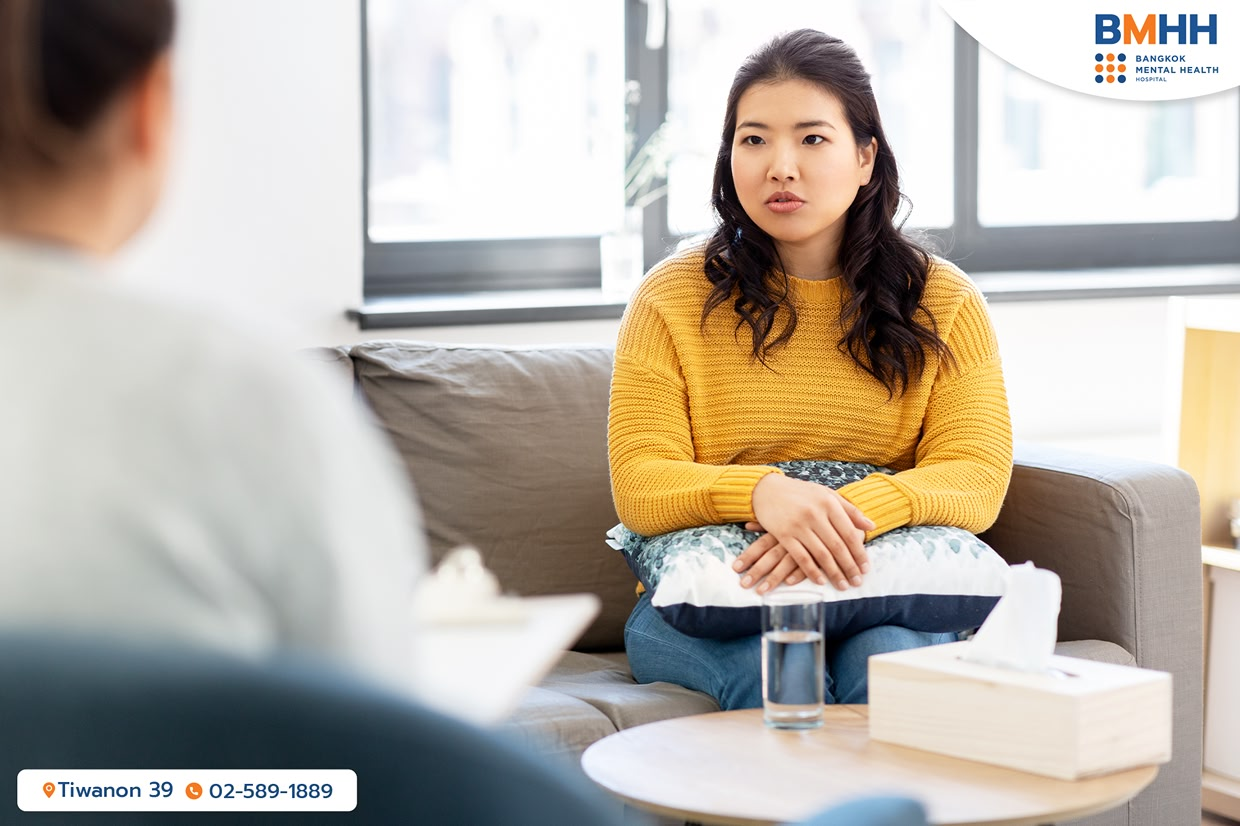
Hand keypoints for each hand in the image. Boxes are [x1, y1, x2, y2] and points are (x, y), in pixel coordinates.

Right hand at [735, 474, 873, 590]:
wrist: (767, 489)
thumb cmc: (801, 493)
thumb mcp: (826, 495)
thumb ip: (850, 510)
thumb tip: (872, 526)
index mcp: (829, 503)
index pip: (849, 533)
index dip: (859, 553)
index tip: (866, 568)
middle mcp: (815, 513)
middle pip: (837, 546)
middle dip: (849, 567)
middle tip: (857, 582)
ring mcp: (798, 524)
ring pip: (821, 554)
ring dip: (834, 573)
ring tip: (843, 585)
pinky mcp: (783, 534)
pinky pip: (801, 557)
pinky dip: (812, 571)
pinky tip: (821, 581)